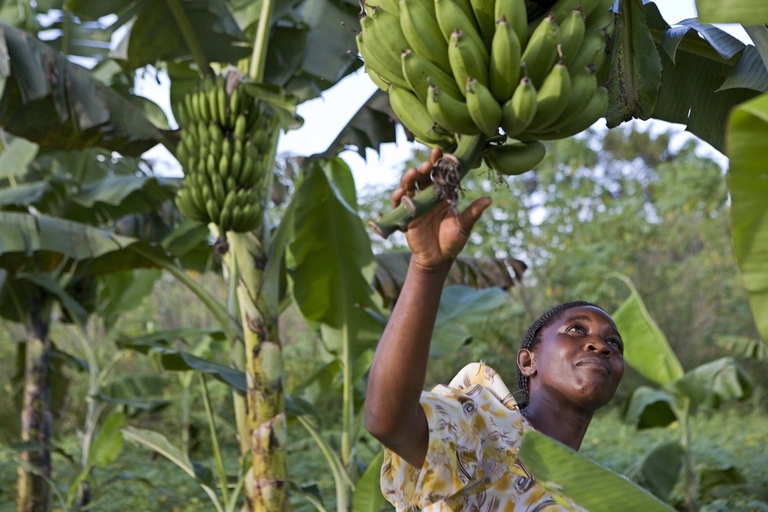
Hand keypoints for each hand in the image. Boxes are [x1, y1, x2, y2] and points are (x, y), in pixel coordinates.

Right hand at [392, 148, 490, 271]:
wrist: (438, 258)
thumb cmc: (453, 241)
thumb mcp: (463, 226)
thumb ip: (472, 213)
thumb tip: (489, 200)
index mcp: (443, 195)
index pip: (441, 175)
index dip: (440, 163)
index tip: (441, 152)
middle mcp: (428, 196)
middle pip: (423, 177)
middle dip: (424, 168)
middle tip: (428, 164)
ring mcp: (416, 204)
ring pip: (410, 186)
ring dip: (409, 178)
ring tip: (412, 173)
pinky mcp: (406, 215)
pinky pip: (399, 203)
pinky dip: (398, 197)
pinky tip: (401, 193)